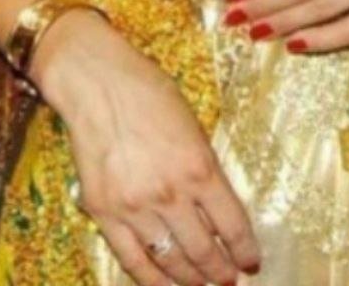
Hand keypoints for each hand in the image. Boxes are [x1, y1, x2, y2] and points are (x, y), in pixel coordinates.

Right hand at [32, 10, 261, 285]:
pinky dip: (152, 280)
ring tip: (203, 284)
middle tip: (229, 280)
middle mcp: (171, 194)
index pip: (232, 224)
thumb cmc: (149, 92)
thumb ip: (204, 169)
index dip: (244, 250)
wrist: (97, 82)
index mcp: (200, 167)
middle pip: (203, 250)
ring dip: (191, 279)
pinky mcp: (104, 213)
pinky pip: (132, 260)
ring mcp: (135, 207)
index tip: (251, 262)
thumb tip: (216, 209)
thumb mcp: (193, 126)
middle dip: (221, 271)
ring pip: (171, 260)